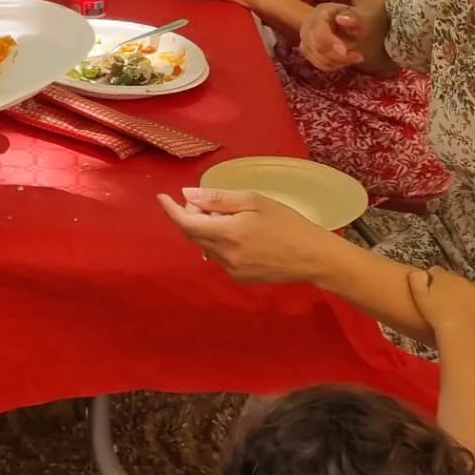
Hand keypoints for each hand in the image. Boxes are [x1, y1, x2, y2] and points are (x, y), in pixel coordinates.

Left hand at [158, 188, 331, 283]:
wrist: (312, 256)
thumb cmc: (285, 222)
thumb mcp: (253, 201)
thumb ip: (217, 199)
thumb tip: (186, 195)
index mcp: (227, 234)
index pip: (187, 224)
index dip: (171, 210)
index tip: (161, 197)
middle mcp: (224, 256)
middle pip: (194, 235)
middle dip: (191, 216)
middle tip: (204, 201)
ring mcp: (231, 270)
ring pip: (205, 246)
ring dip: (205, 229)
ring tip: (226, 215)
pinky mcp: (240, 278)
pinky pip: (219, 256)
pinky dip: (218, 241)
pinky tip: (237, 232)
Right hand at [299, 2, 374, 71]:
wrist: (340, 20)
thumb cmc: (350, 18)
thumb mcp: (356, 15)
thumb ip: (353, 17)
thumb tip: (341, 19)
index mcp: (319, 14)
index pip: (318, 31)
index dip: (330, 43)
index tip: (345, 51)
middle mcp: (308, 27)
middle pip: (317, 48)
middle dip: (339, 56)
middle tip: (358, 56)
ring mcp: (306, 40)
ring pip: (319, 58)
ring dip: (339, 62)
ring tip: (355, 57)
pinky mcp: (309, 52)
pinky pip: (320, 64)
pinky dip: (335, 65)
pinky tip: (346, 60)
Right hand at [408, 265, 474, 336]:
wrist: (458, 330)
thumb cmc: (435, 315)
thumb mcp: (419, 298)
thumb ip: (416, 281)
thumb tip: (419, 271)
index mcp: (441, 276)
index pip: (435, 270)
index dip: (432, 279)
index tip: (430, 289)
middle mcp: (457, 277)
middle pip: (450, 276)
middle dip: (446, 283)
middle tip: (442, 298)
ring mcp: (471, 287)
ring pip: (463, 284)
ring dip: (459, 289)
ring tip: (455, 304)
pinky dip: (471, 297)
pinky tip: (467, 307)